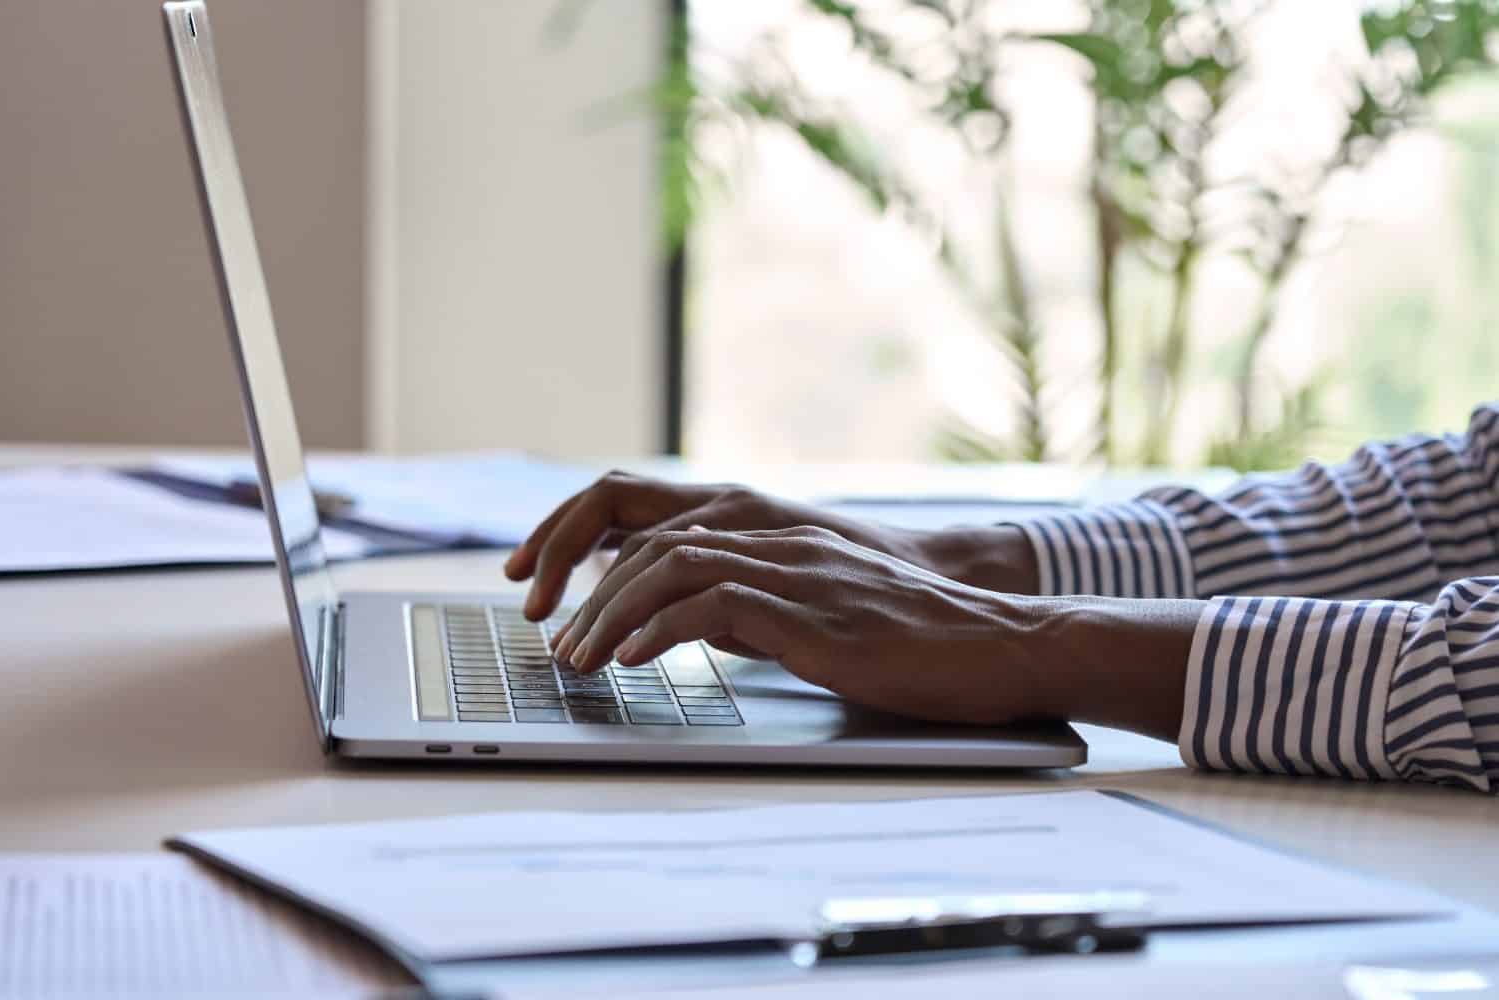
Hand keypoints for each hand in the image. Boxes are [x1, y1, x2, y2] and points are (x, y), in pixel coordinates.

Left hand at [504, 472, 930, 620]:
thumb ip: (760, 608)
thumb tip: (698, 625)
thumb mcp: (823, 616)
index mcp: (779, 541)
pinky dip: (658, 629)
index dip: (604, 564)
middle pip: (653, 544)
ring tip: (578, 659)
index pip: (668, 532)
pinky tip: (629, 661)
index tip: (569, 609)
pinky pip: (714, 607)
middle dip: (589, 591)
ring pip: (671, 567)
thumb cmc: (920, 641)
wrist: (999, 644)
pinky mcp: (812, 614)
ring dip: (610, 613)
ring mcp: (796, 573)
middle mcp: (779, 543)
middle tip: (559, 643)